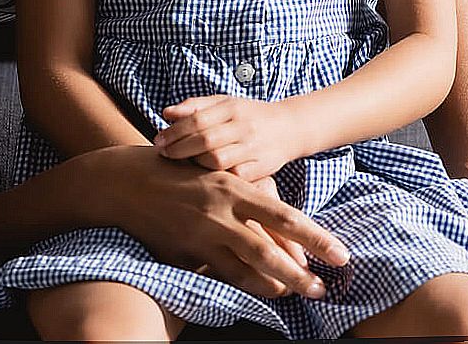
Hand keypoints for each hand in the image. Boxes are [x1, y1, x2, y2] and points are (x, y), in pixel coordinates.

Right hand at [94, 146, 346, 299]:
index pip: (284, 217)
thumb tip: (284, 228)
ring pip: (246, 269)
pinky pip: (220, 275)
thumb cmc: (182, 173)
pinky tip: (263, 290)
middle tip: (323, 289)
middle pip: (269, 250)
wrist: (128, 183)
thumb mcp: (219, 176)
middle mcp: (221, 213)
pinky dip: (244, 285)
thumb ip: (250, 200)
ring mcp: (201, 237)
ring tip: (298, 292)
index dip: (315, 237)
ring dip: (275, 284)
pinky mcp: (185, 254)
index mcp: (234, 187)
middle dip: (300, 273)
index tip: (340, 253)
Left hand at [155, 95, 299, 181]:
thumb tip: (166, 113)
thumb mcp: (226, 103)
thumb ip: (196, 106)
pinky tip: (204, 178)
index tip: (158, 140)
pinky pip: (233, 177)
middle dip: (179, 149)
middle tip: (164, 154)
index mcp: (233, 108)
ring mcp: (254, 148)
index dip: (174, 131)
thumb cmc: (249, 115)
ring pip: (217, 161)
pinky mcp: (261, 168)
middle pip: (205, 141)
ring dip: (195, 165)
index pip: (197, 119)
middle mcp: (244, 127)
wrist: (290, 127)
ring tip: (183, 165)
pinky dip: (217, 178)